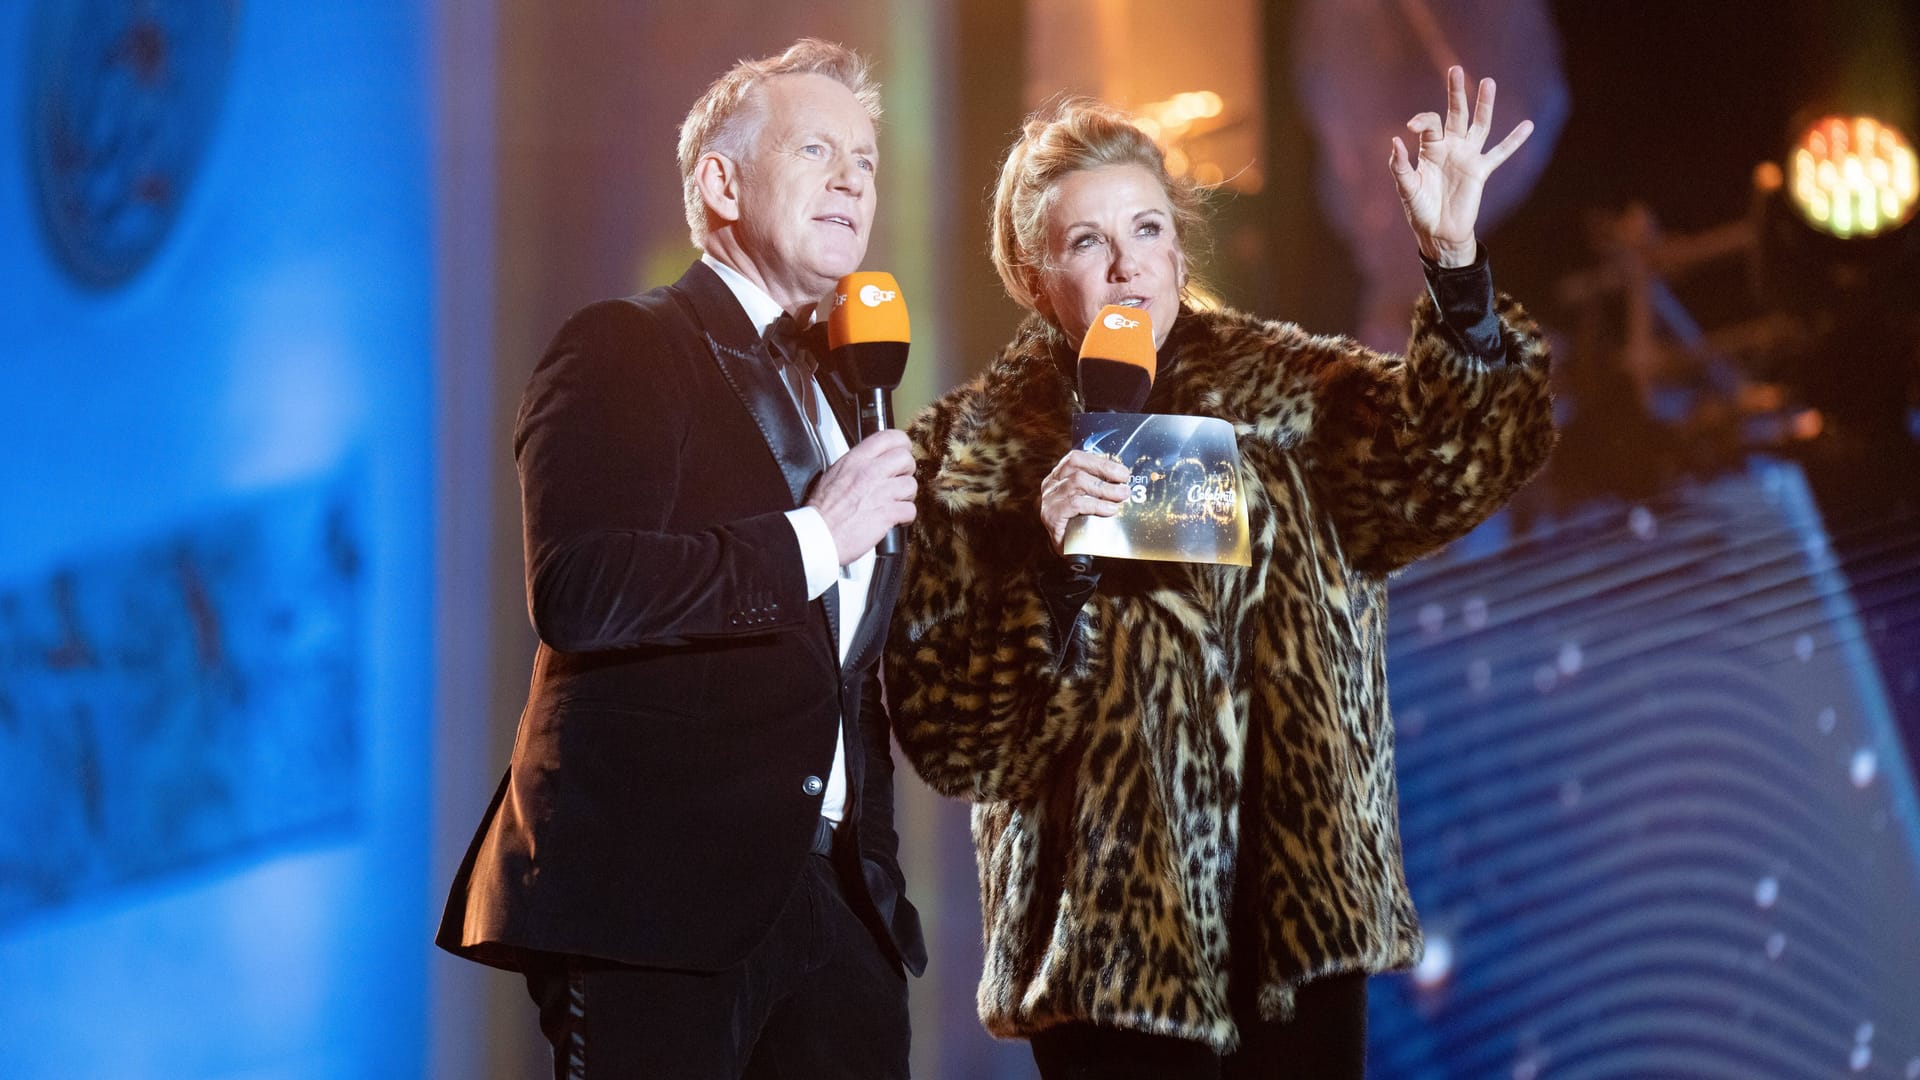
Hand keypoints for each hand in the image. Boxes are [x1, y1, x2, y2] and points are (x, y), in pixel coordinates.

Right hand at [808, 429, 917, 563]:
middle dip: (907, 470)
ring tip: (896, 502)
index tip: (902, 451)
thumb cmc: (823, 511)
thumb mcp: (833, 475)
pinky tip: (896, 519)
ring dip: (907, 496)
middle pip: (905, 458)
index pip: (888, 437)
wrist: (819, 534)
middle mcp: (869, 472)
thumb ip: (855, 465)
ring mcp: (880, 492)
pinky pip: (910, 509)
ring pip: (911, 485)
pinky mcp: (887, 513)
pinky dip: (906, 517)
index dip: (901, 443)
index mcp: (855, 460)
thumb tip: (870, 462)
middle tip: (899, 480)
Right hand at [1038, 450, 1130, 553]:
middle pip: (1077, 467)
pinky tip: (1110, 509)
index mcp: (1059, 476)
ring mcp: (1049, 499)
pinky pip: (1076, 503)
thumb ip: (1101, 486)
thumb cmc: (1081, 522)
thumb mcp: (1090, 499)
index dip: (1100, 462)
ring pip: (1077, 482)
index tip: (1122, 472)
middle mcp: (1051, 484)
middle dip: (1105, 472)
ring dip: (1104, 488)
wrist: (1069, 550)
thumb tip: (1125, 479)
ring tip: (1121, 496)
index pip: (1076, 458)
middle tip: (1125, 483)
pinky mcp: (1051, 515)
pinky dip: (1096, 505)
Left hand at [1390, 65, 1533, 266]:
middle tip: (1455, 69)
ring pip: (1480, 125)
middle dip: (1456, 93)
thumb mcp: (1406, 188)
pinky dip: (1513, 141)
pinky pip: (1500, 153)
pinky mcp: (1481, 171)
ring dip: (1484, 105)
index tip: (1412, 127)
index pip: (1430, 124)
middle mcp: (1450, 148)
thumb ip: (1401, 166)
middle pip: (1456, 114)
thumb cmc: (1419, 209)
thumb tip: (1396, 141)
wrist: (1438, 232)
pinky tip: (1528, 125)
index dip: (1422, 121)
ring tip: (1488, 82)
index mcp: (1430, 149)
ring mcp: (1468, 157)